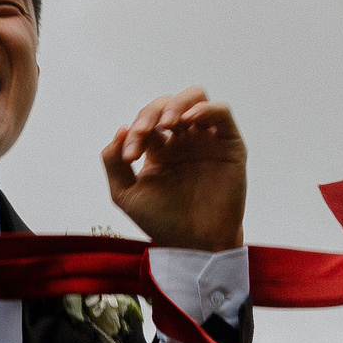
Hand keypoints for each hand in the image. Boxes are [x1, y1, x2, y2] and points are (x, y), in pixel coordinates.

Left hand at [101, 86, 245, 251]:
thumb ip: (113, 162)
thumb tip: (120, 130)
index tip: (129, 157)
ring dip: (176, 104)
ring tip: (167, 123)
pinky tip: (189, 120)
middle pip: (167, 104)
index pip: (145, 122)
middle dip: (150, 114)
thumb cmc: (163, 222)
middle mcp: (183, 141)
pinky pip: (221, 113)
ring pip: (195, 98)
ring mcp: (207, 140)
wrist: (194, 244)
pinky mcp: (229, 145)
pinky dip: (205, 108)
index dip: (135, 130)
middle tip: (144, 132)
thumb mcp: (125, 194)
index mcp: (159, 149)